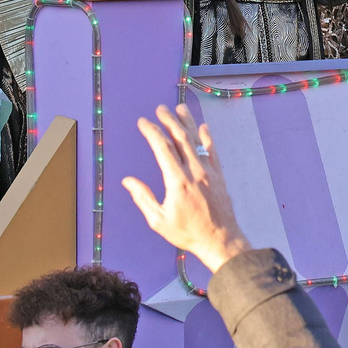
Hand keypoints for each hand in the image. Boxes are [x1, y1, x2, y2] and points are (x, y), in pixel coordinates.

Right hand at [122, 104, 250, 273]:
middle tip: (160, 108)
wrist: (219, 239)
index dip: (152, 132)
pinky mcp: (218, 176)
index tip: (143, 122)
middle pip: (181, 139)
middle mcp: (195, 172)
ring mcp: (209, 172)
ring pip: (197, 141)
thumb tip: (128, 181)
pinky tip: (203, 127)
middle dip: (169, 121)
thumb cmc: (187, 232)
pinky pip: (212, 151)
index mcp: (178, 181)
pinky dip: (207, 137)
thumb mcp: (158, 220)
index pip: (163, 149)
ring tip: (180, 108)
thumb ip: (143, 197)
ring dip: (188, 123)